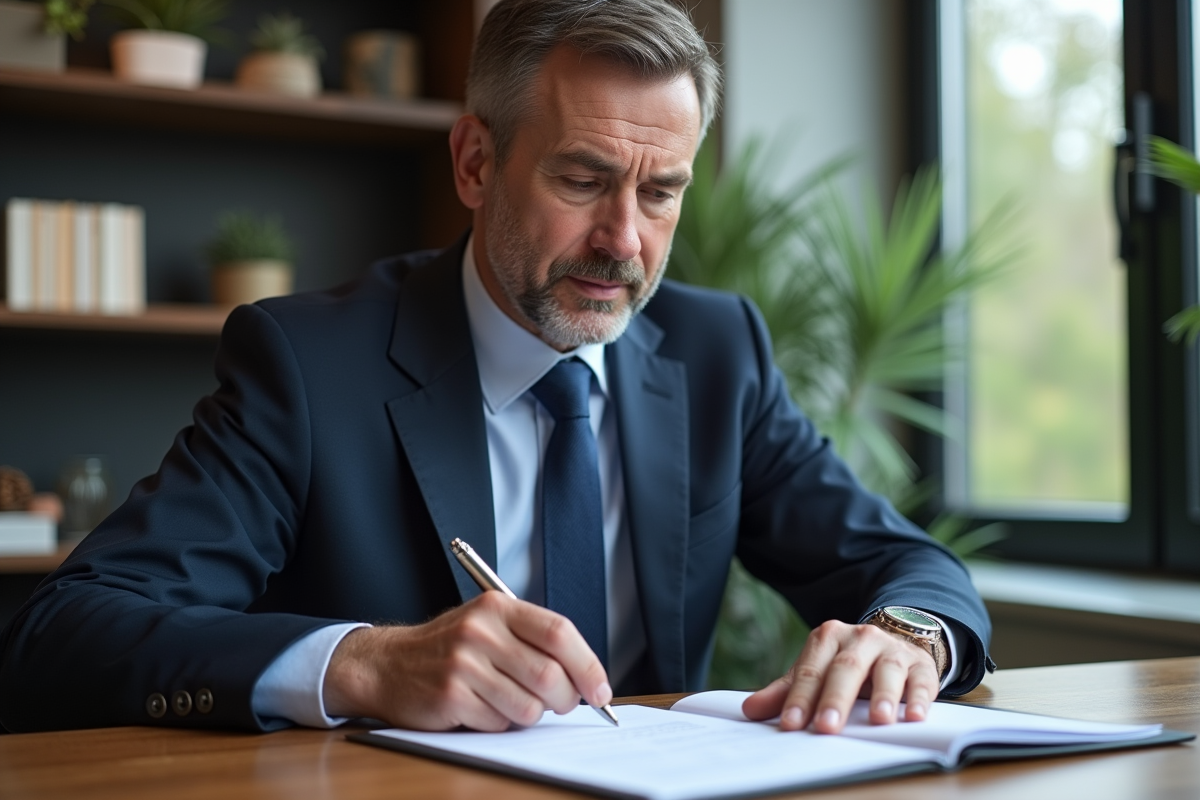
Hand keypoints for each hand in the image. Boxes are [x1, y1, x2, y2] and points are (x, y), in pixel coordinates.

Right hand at [323, 592, 611, 730]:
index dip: (588, 665)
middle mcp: (481, 630)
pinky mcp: (449, 696)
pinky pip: (498, 722)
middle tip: (561, 704)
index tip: (601, 690)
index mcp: (497, 607)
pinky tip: (481, 708)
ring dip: (530, 714)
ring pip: (529, 706)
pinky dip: (499, 723)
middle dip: (565, 699)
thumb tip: (586, 677)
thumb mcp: (489, 625)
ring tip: (510, 702)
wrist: (388, 664)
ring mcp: (463, 663)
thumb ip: (532, 641)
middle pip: (550, 675)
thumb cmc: (449, 648)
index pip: (559, 633)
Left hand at [742, 620, 937, 733]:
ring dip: (883, 695)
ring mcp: (891, 648)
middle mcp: (859, 638)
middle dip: (835, 699)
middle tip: (826, 727)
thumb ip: (785, 691)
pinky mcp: (919, 664)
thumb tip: (750, 709)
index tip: (790, 724)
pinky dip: (919, 697)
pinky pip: (920, 679)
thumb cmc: (846, 664)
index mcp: (827, 638)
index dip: (799, 698)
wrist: (891, 642)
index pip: (810, 671)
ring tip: (879, 720)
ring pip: (886, 669)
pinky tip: (914, 716)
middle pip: (845, 668)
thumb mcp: (815, 672)